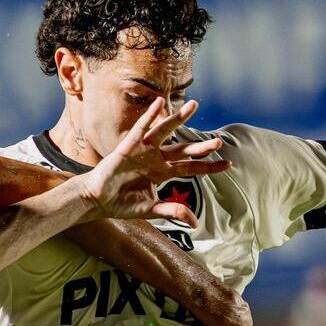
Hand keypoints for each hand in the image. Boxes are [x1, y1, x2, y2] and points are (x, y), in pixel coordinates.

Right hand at [77, 99, 231, 224]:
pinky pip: (141, 128)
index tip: (228, 164)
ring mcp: (143, 150)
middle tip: (218, 142)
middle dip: (200, 147)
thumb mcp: (150, 209)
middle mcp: (156, 158)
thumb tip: (194, 221)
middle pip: (183, 150)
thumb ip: (172, 210)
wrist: (97, 200)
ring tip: (194, 105)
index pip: (191, 168)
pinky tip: (160, 103)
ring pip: (165, 132)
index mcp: (162, 173)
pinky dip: (150, 116)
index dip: (208, 166)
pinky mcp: (128, 146)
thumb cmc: (122, 203)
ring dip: (179, 119)